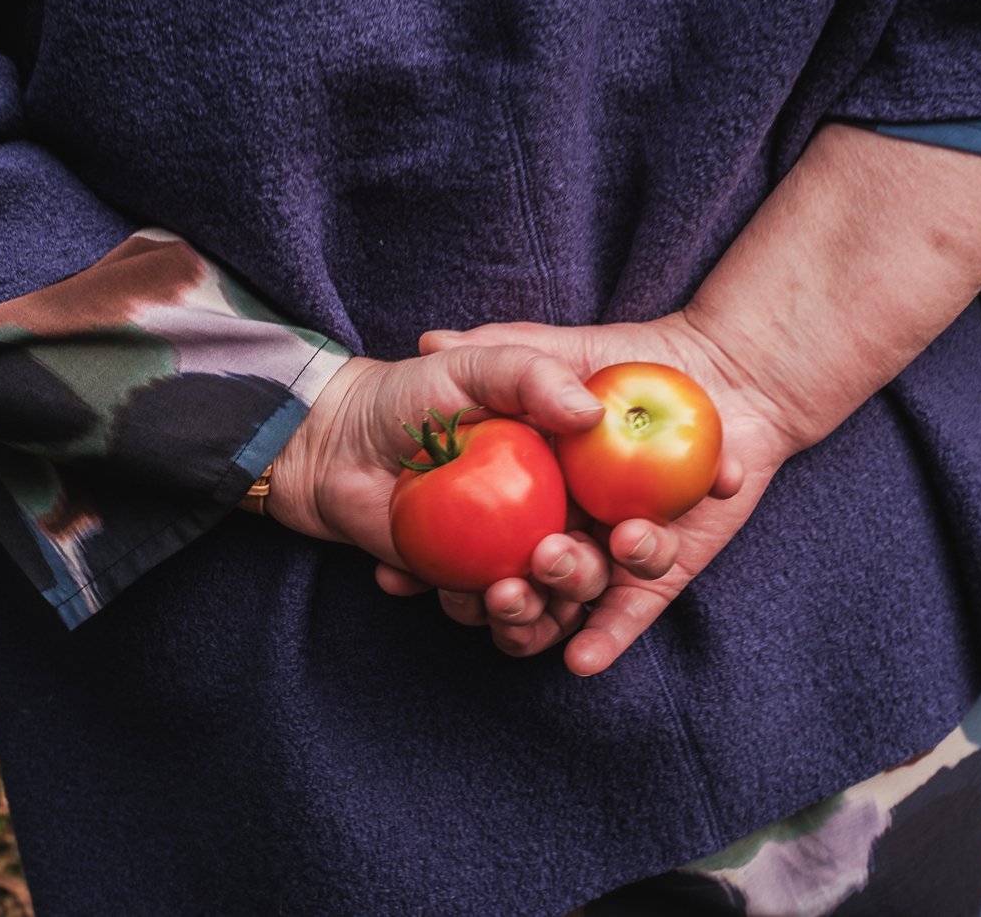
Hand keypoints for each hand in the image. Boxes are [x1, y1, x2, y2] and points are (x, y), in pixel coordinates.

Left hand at [268, 346, 631, 644]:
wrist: (333, 439)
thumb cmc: (410, 396)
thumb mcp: (475, 366)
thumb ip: (535, 372)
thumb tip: (592, 412)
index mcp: (575, 468)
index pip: (632, 513)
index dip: (647, 536)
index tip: (629, 537)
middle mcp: (556, 516)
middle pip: (595, 568)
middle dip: (580, 575)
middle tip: (545, 561)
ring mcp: (513, 555)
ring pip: (548, 604)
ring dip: (533, 612)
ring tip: (499, 595)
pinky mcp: (470, 584)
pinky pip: (489, 614)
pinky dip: (478, 615)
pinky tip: (454, 596)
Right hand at [419, 312, 796, 676]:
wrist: (730, 373)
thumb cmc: (635, 356)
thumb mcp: (560, 349)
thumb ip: (502, 353)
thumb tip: (430, 341)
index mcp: (529, 490)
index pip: (468, 542)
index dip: (427, 567)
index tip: (397, 575)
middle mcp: (561, 529)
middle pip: (516, 580)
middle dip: (500, 593)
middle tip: (497, 581)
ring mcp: (607, 554)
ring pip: (565, 599)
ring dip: (545, 605)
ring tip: (542, 576)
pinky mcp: (660, 572)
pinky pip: (627, 614)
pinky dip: (605, 640)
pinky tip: (582, 659)